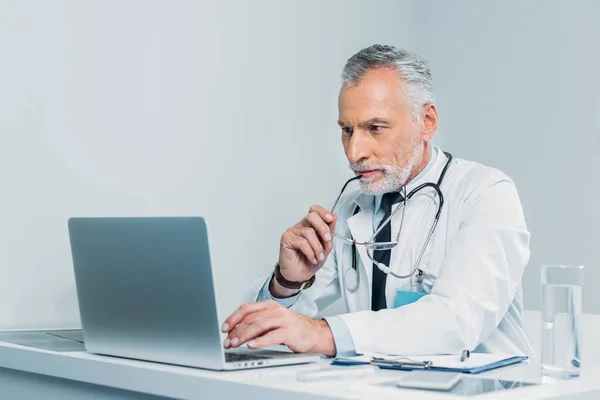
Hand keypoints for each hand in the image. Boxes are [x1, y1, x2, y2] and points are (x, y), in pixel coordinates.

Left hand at [221, 301, 335, 355]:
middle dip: (236, 330)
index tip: (225, 328)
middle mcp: (276, 311)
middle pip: (251, 318)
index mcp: (270, 306)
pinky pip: (272, 336)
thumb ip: (258, 324)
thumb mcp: (273, 322)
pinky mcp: (290, 332)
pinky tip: (252, 345)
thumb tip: (236, 332)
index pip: (247, 308)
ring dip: (244, 335)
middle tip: (228, 340)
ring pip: (259, 325)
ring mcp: (283, 320)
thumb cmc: (293, 329)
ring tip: (235, 343)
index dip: (233, 318)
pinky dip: (260, 341)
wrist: (315, 334)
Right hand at [277, 205, 337, 286]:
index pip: (315, 211)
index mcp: (310, 225)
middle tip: (327, 240)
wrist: (300, 275)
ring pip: (308, 232)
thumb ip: (329, 232)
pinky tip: (311, 258)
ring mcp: (292, 232)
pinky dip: (310, 252)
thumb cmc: (310, 261)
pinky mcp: (286, 239)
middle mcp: (301, 226)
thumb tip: (334, 217)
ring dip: (317, 247)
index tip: (330, 219)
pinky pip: (302, 242)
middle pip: (312, 216)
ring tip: (318, 257)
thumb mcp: (326, 247)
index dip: (323, 212)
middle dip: (323, 228)